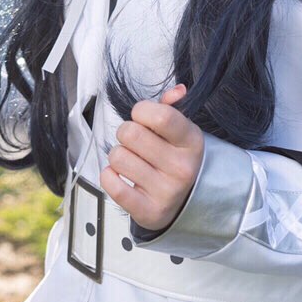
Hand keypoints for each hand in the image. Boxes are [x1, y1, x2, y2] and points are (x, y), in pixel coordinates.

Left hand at [100, 85, 203, 231]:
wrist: (189, 202)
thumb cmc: (177, 157)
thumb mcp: (181, 130)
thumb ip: (172, 107)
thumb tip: (177, 90)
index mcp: (192, 142)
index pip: (160, 116)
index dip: (141, 110)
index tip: (142, 117)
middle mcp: (182, 168)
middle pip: (130, 133)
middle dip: (126, 132)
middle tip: (135, 142)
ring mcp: (166, 192)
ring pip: (118, 156)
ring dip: (118, 155)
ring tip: (132, 161)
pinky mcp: (148, 211)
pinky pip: (111, 184)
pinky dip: (109, 176)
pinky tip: (120, 176)